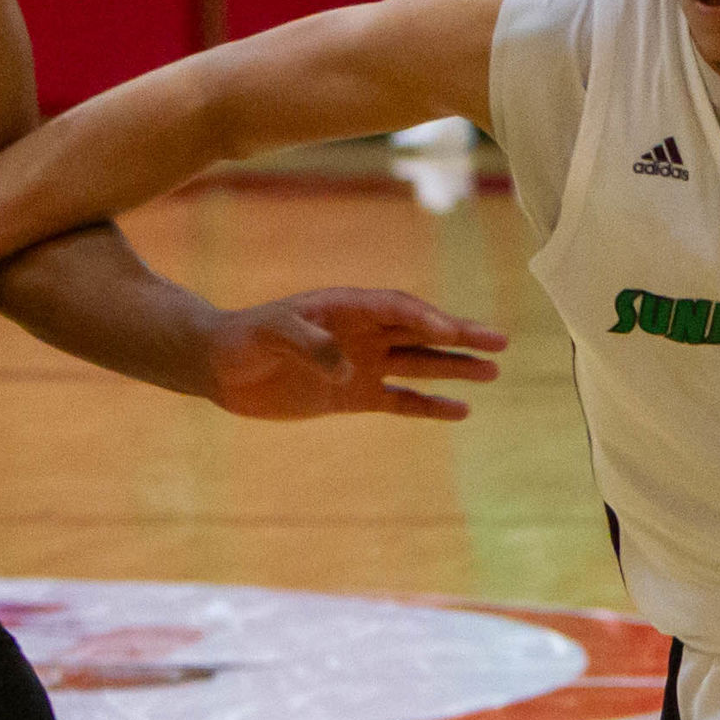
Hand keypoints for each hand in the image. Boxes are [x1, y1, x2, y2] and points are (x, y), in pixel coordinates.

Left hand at [196, 287, 508, 422]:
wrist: (219, 367)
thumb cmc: (243, 340)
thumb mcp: (271, 333)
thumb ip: (309, 344)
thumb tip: (346, 369)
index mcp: (346, 308)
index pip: (397, 309)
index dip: (424, 318)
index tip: (449, 330)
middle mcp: (362, 333)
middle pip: (421, 332)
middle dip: (459, 336)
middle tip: (500, 341)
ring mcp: (361, 364)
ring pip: (418, 364)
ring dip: (454, 368)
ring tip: (493, 372)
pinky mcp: (353, 396)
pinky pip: (400, 401)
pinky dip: (428, 407)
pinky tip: (460, 411)